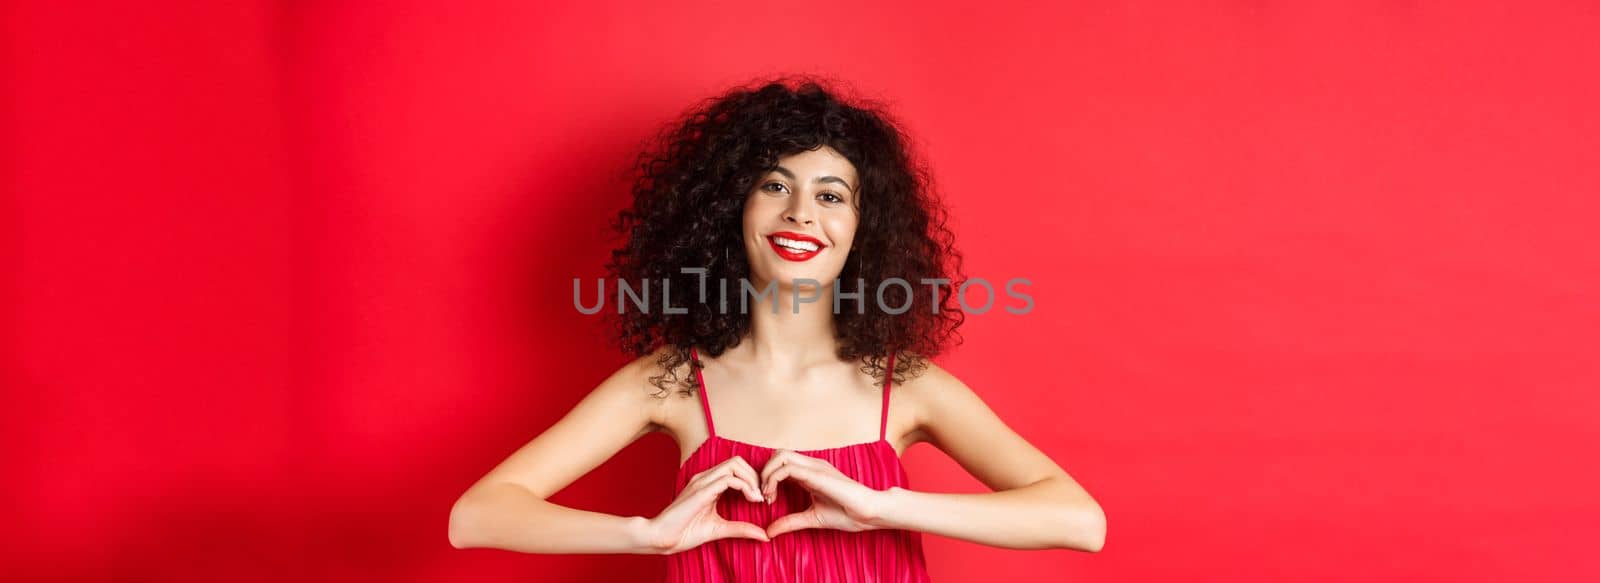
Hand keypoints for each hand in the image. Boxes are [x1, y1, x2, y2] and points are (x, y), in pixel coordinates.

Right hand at [645, 455, 769, 553]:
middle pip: (738, 461)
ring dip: (752, 479)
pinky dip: (745, 486)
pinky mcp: (701, 490)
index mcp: (708, 483)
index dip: (752, 479)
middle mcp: (705, 477)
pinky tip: (751, 500)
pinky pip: (729, 479)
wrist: (661, 539)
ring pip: (735, 465)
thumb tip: (765, 536)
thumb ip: (741, 529)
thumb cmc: (684, 533)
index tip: (761, 499)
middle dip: (755, 476)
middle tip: (762, 497)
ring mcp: (702, 481)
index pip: (736, 468)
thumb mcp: (720, 529)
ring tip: (757, 498)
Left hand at [760, 449, 889, 537]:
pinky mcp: (817, 474)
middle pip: (777, 454)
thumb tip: (769, 532)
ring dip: (767, 474)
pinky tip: (773, 497)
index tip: (767, 501)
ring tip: (767, 496)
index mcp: (810, 473)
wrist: (869, 513)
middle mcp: (811, 466)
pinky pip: (787, 468)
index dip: (768, 478)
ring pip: (780, 456)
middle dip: (764, 473)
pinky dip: (773, 480)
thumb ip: (790, 522)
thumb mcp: (811, 518)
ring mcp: (814, 467)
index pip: (781, 463)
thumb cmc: (847, 514)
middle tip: (763, 496)